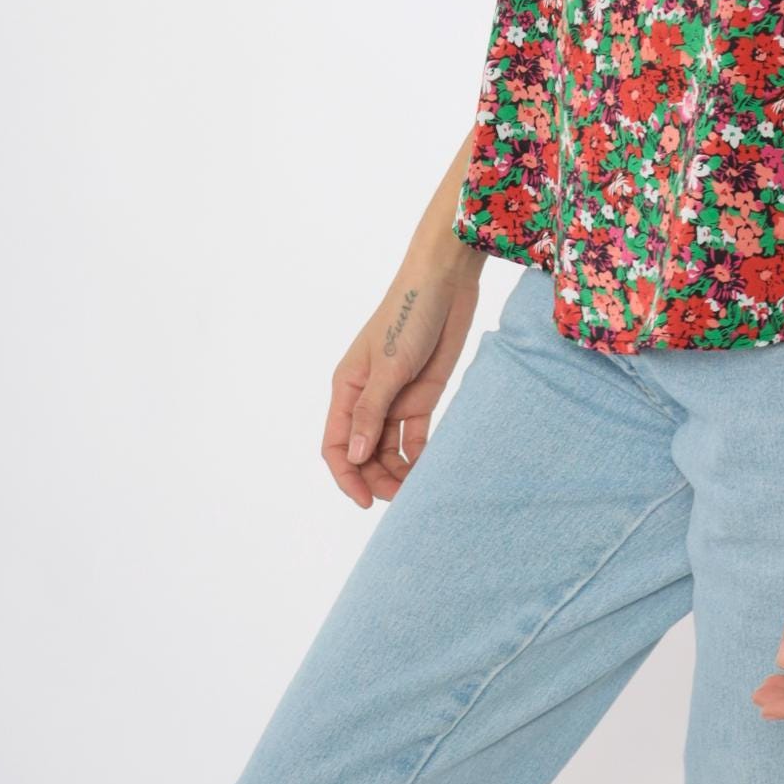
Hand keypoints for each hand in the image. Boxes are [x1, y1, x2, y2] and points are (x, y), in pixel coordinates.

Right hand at [321, 249, 483, 507]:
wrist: (447, 281)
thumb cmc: (410, 314)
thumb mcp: (389, 365)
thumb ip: (371, 412)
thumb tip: (352, 458)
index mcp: (347, 387)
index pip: (336, 443)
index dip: (346, 475)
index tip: (364, 501)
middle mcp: (367, 396)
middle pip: (362, 451)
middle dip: (375, 477)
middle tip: (399, 499)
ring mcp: (395, 396)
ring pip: (388, 447)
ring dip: (397, 470)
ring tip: (414, 490)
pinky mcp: (423, 393)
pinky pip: (414, 434)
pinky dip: (418, 454)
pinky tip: (428, 469)